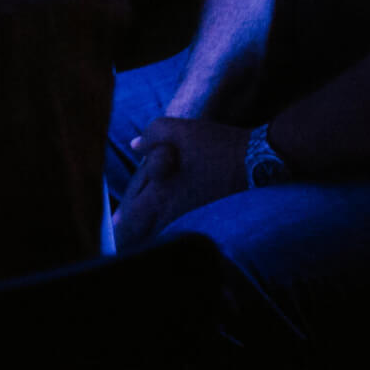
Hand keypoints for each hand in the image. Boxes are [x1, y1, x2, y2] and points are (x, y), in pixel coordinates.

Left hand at [113, 116, 250, 248]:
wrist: (259, 161)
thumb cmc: (216, 146)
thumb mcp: (178, 130)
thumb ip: (150, 136)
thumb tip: (134, 145)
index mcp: (163, 195)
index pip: (131, 218)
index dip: (118, 225)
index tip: (110, 228)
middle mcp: (176, 214)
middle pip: (144, 234)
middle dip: (131, 236)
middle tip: (120, 239)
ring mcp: (194, 221)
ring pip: (163, 235)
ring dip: (150, 234)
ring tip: (139, 236)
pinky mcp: (210, 220)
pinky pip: (182, 231)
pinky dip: (171, 231)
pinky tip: (169, 226)